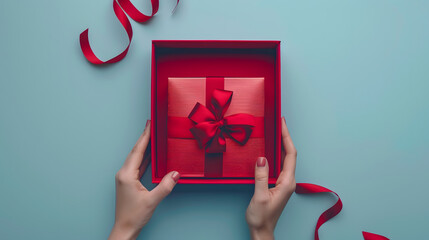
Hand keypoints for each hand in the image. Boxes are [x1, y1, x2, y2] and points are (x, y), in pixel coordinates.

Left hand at [109, 120, 180, 239]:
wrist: (124, 229)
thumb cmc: (134, 216)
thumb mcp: (152, 200)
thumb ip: (165, 186)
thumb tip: (176, 173)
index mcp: (127, 175)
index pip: (138, 151)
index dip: (145, 137)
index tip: (149, 125)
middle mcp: (123, 173)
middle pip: (135, 151)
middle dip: (144, 138)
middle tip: (151, 125)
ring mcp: (125, 178)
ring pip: (136, 158)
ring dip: (144, 147)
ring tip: (152, 136)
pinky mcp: (128, 182)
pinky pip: (137, 166)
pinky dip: (144, 158)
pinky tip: (151, 155)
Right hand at [246, 117, 296, 239]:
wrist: (261, 231)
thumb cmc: (261, 217)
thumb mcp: (259, 196)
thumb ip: (261, 176)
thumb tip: (262, 158)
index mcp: (287, 182)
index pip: (290, 154)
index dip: (286, 137)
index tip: (281, 124)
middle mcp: (288, 181)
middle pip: (289, 153)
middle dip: (284, 136)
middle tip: (277, 122)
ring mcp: (284, 182)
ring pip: (284, 158)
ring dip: (280, 143)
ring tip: (274, 130)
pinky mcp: (277, 184)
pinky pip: (279, 164)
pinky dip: (275, 153)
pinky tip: (269, 148)